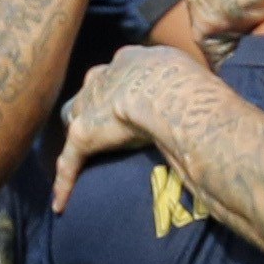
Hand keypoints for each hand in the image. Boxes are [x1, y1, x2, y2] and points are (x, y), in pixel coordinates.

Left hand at [53, 44, 209, 209]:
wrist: (170, 94)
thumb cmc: (188, 83)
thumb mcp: (188, 71)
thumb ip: (184, 80)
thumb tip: (203, 94)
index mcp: (130, 59)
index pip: (118, 72)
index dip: (122, 85)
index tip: (130, 97)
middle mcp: (104, 76)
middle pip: (90, 91)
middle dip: (94, 104)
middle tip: (106, 122)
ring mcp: (89, 105)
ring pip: (74, 119)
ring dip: (78, 134)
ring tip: (84, 156)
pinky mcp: (83, 134)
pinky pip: (69, 162)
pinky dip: (64, 182)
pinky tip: (60, 204)